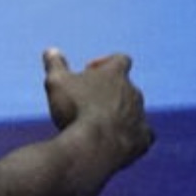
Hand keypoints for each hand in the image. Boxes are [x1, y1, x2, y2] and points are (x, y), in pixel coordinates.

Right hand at [41, 48, 152, 168]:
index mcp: (115, 74)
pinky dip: (129, 135)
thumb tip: (51, 51)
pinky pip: (142, 133)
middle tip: (85, 103)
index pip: (119, 59)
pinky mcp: (144, 137)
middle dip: (108, 93)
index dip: (105, 63)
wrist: (96, 145)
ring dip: (117, 114)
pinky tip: (115, 140)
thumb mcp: (57, 82)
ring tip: (95, 125)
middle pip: (125, 87)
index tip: (88, 71)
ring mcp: (140, 114)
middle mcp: (133, 91)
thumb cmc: (75, 109)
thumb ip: (55, 65)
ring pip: (133, 110)